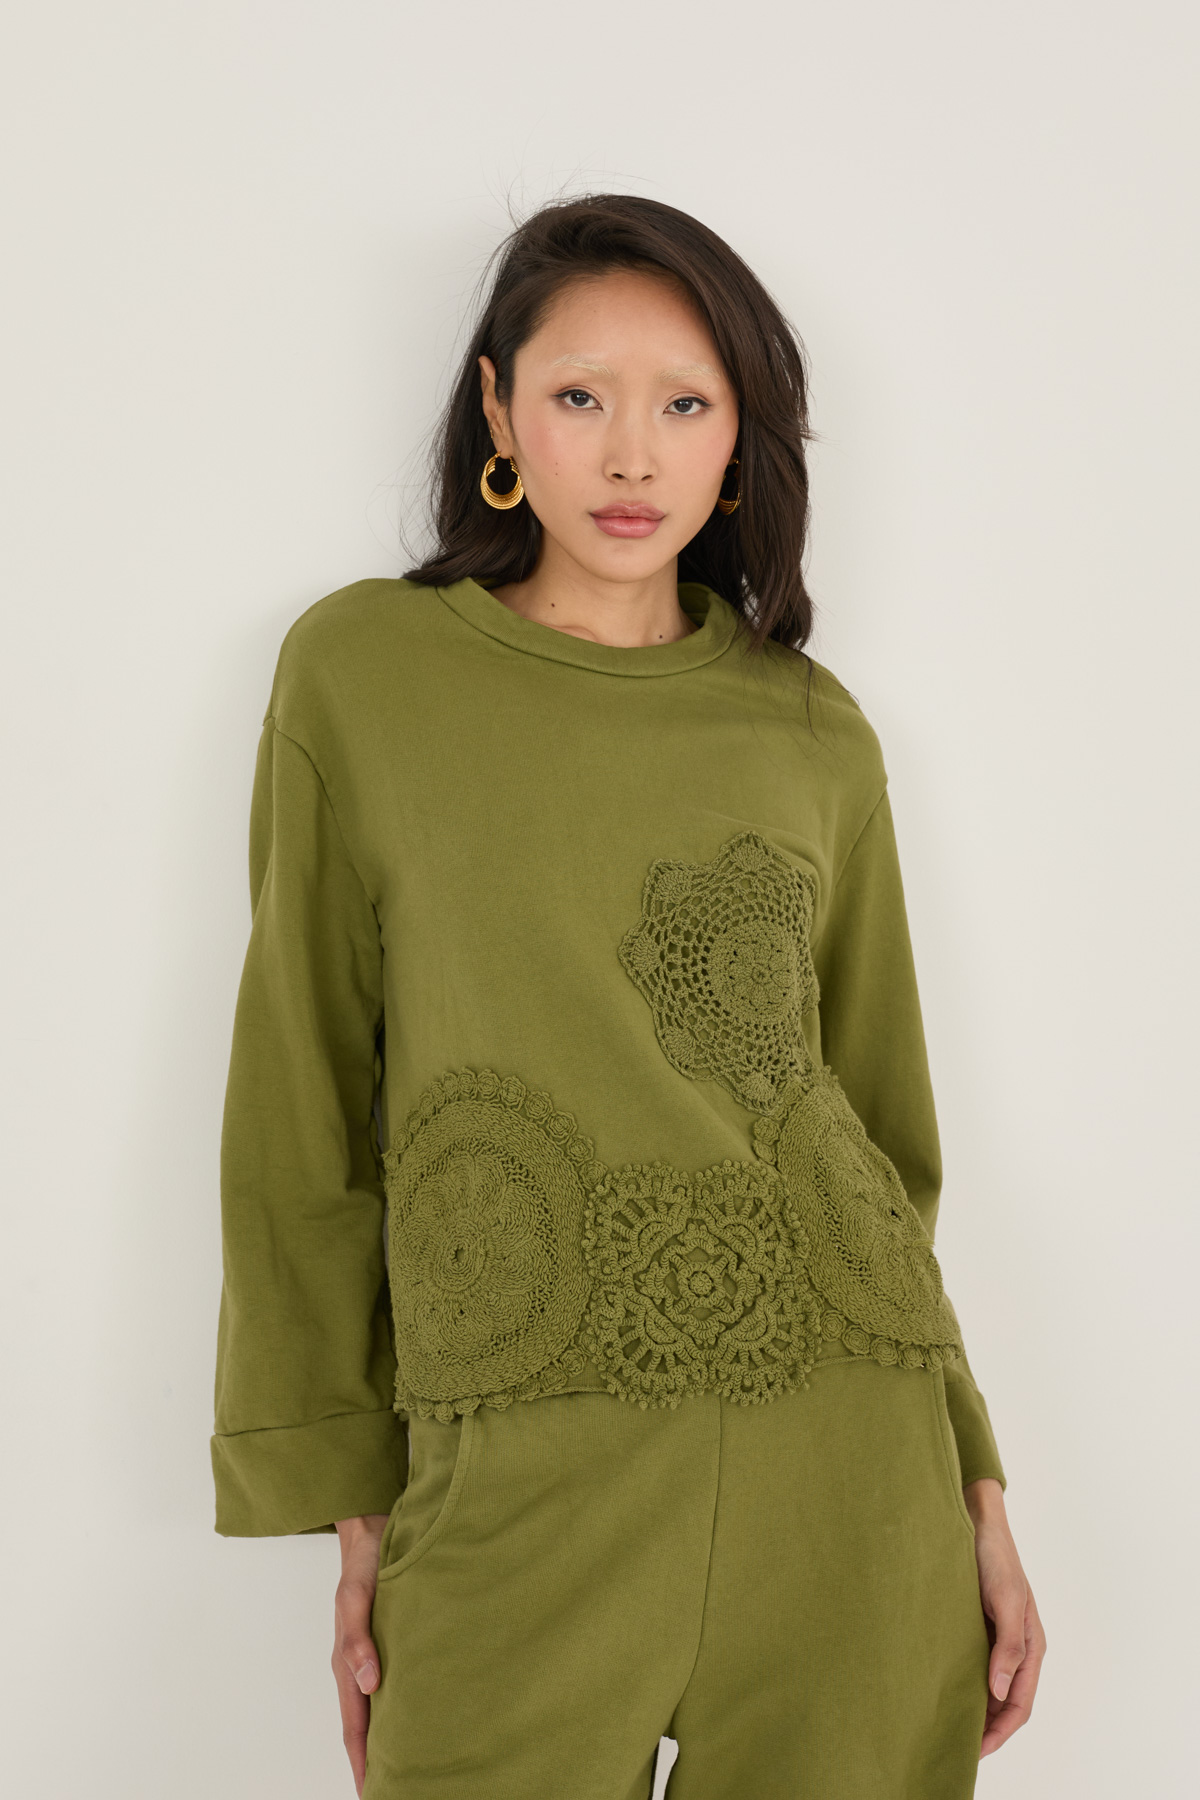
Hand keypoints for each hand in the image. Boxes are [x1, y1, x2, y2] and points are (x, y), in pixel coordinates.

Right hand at [332, 1513, 389, 1795]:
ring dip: (389, 1739)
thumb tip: (368, 1685)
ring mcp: (376, 1657)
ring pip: (380, 1710)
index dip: (364, 1762)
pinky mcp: (393, 1643)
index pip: (355, 1727)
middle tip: (394, 1791)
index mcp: (348, 1664)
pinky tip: (421, 1717)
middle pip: (365, 1727)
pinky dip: (402, 1710)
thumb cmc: (365, 1564)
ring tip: (408, 1768)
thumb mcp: (356, 1598)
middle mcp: (361, 1668)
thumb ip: (358, 1639)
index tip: (373, 1793)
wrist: (376, 1531)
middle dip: (374, 1762)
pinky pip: (395, 1686)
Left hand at [963, 1478, 1046, 1756]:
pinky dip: (964, 1683)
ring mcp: (997, 1637)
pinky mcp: (978, 1626)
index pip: (1020, 1704)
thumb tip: (1000, 1693)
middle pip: (1006, 1702)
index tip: (975, 1750)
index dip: (1000, 1732)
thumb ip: (1007, 1646)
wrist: (976, 1518)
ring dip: (975, 1708)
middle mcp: (1016, 1647)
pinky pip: (974, 1664)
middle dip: (987, 1728)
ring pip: (990, 1686)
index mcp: (1031, 1646)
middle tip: (956, 1746)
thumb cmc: (995, 1556)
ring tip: (948, 1726)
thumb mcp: (1005, 1600)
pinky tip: (943, 1689)